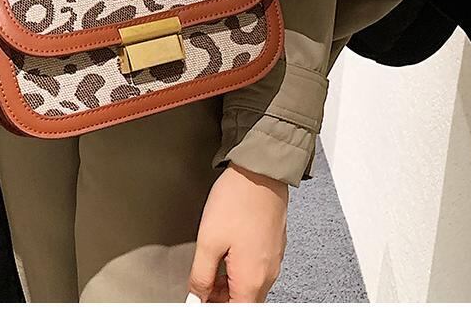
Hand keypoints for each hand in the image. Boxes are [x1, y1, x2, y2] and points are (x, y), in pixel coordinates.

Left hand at [188, 167, 287, 303]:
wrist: (260, 170)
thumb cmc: (238, 200)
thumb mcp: (208, 240)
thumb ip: (201, 276)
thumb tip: (196, 297)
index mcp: (252, 280)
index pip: (235, 311)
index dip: (215, 307)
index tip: (202, 298)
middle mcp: (268, 275)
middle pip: (244, 301)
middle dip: (222, 298)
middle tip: (203, 284)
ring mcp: (274, 260)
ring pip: (251, 287)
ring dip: (231, 285)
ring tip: (213, 265)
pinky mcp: (274, 246)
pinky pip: (258, 270)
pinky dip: (242, 270)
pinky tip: (228, 252)